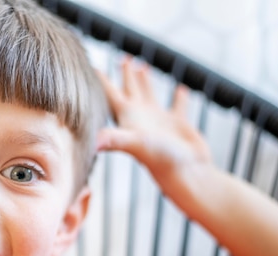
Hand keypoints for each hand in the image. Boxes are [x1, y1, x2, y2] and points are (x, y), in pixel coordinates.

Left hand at [97, 59, 211, 193]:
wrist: (187, 177)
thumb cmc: (161, 161)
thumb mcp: (136, 144)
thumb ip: (115, 139)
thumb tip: (92, 141)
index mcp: (128, 118)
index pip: (110, 93)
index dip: (101, 79)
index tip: (90, 64)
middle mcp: (140, 118)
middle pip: (128, 90)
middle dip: (124, 74)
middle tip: (121, 57)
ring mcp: (158, 122)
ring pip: (149, 94)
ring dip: (145, 81)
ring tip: (141, 65)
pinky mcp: (178, 126)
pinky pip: (178, 106)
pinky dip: (179, 97)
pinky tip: (180, 87)